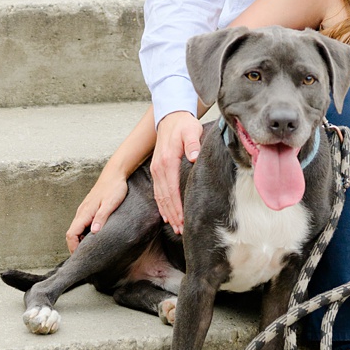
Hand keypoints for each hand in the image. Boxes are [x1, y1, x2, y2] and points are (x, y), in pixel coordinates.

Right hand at [66, 165, 132, 249]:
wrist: (115, 174)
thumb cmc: (114, 188)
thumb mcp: (110, 203)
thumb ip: (102, 217)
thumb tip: (94, 232)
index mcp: (84, 213)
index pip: (71, 234)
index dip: (73, 247)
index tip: (80, 257)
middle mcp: (81, 212)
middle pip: (72, 234)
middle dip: (75, 246)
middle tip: (84, 258)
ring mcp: (84, 210)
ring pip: (77, 229)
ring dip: (80, 240)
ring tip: (89, 250)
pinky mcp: (89, 209)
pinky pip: (83, 224)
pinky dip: (84, 233)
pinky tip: (94, 237)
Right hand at [150, 111, 201, 233]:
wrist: (171, 118)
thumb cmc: (184, 125)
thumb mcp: (191, 130)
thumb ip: (193, 143)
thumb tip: (194, 157)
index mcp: (167, 161)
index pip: (172, 190)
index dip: (177, 207)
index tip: (184, 220)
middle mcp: (159, 168)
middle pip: (164, 198)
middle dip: (173, 216)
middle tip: (182, 231)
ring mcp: (156, 171)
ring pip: (160, 197)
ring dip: (167, 214)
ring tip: (176, 228)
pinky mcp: (156, 171)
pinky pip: (157, 193)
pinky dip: (162, 206)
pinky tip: (167, 216)